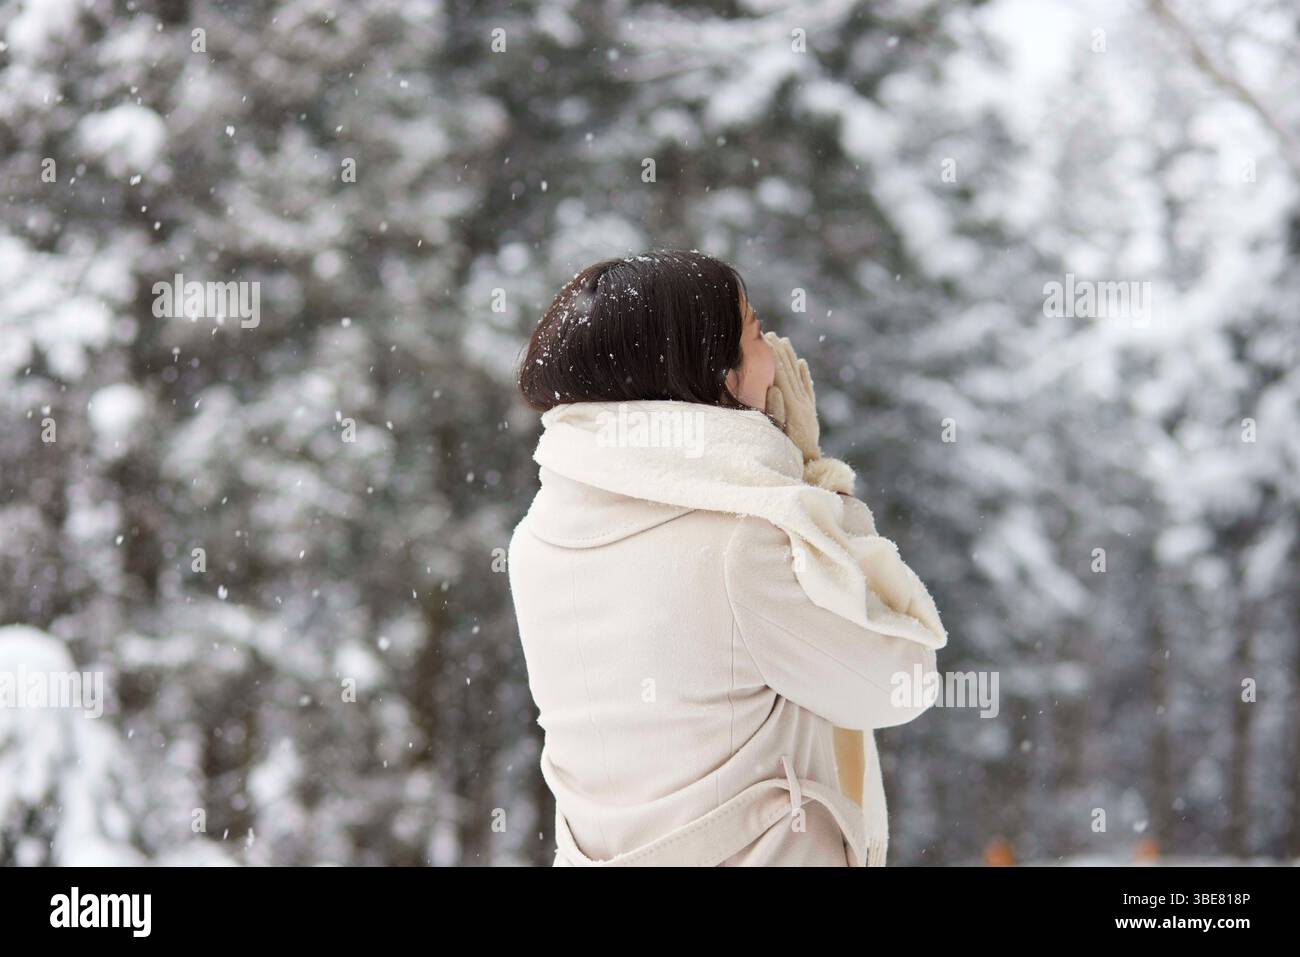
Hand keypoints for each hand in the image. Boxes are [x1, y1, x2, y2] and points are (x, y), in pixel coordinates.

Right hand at [763, 331, 820, 462]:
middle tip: (772, 334)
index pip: (780, 375)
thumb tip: (774, 388)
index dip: (773, 357)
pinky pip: (808, 389)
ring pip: (799, 377)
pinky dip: (805, 375)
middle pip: (790, 372)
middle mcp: (801, 403)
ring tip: (785, 342)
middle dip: (780, 352)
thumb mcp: (777, 433)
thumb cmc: (788, 453)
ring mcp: (807, 407)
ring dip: (791, 358)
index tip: (765, 340)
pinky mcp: (811, 413)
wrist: (809, 467)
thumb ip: (774, 410)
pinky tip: (803, 363)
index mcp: (791, 406)